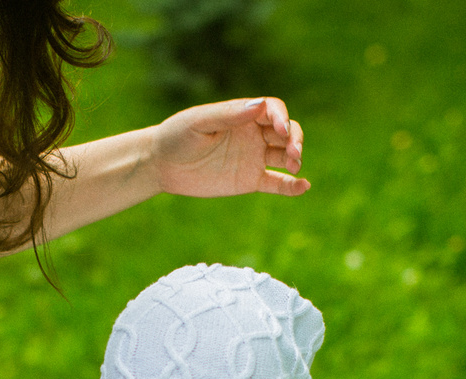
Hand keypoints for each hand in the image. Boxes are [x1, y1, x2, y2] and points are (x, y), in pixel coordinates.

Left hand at [151, 96, 309, 198]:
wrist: (162, 165)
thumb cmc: (177, 136)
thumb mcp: (199, 122)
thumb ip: (228, 115)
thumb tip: (260, 105)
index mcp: (243, 114)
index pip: (273, 110)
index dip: (282, 118)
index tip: (281, 129)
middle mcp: (253, 133)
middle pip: (286, 131)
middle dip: (294, 139)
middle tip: (293, 154)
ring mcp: (253, 157)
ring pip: (285, 155)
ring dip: (295, 158)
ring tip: (294, 166)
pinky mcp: (250, 180)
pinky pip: (277, 183)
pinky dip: (291, 186)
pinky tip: (303, 186)